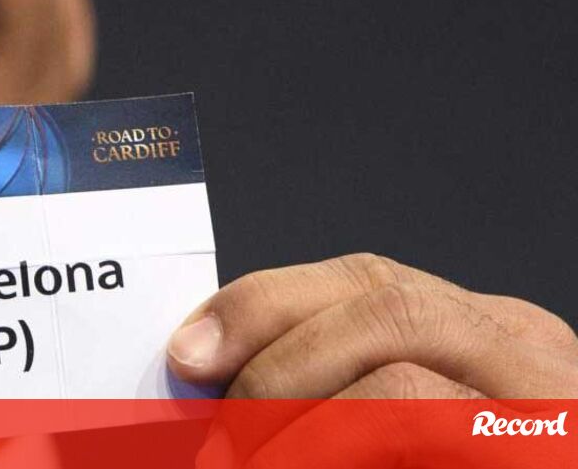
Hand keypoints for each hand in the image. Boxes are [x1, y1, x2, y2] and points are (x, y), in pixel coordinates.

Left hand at [167, 254, 577, 465]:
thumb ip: (342, 393)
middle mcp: (527, 357)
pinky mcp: (538, 459)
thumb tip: (221, 383)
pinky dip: (330, 459)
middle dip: (274, 365)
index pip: (367, 280)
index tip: (189, 352)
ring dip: (296, 432)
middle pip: (381, 307)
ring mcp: (546, 419)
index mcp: (489, 334)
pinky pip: (417, 437)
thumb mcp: (410, 429)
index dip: (263, 305)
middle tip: (219, 444)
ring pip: (398, 380)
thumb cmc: (469, 458)